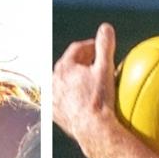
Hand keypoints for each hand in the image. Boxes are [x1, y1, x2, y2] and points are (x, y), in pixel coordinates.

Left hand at [53, 22, 117, 149]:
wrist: (92, 130)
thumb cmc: (99, 99)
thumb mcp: (105, 69)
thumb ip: (104, 46)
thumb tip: (106, 27)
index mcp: (64, 67)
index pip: (77, 49)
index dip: (91, 47)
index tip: (102, 50)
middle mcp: (53, 80)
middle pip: (69, 64)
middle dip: (83, 62)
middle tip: (97, 64)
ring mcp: (52, 98)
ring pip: (64, 83)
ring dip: (76, 80)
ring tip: (90, 82)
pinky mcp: (54, 113)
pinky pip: (63, 100)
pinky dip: (72, 97)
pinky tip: (84, 101)